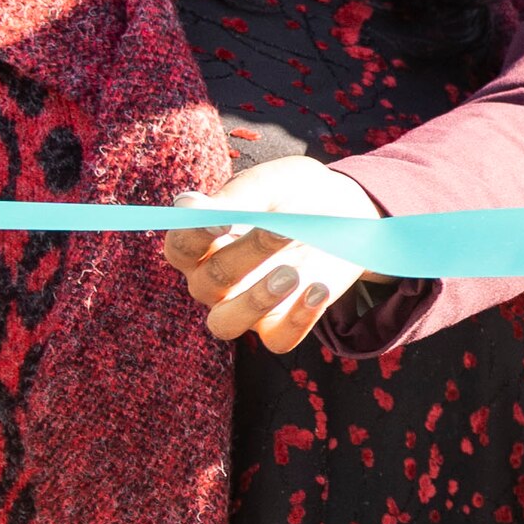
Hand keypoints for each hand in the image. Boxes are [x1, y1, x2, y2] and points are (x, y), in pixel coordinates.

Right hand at [155, 156, 385, 352]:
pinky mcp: (278, 325)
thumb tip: (187, 206)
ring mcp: (243, 306)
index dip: (195, 235)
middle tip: (282, 231)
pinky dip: (298, 320)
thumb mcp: (272, 185)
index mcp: (201, 242)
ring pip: (226, 323)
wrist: (343, 214)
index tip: (223, 221)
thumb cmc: (293, 195)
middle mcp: (212, 281)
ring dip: (256, 301)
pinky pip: (278, 339)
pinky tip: (319, 290)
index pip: (181, 246)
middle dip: (247, 254)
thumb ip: (236, 197)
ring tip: (291, 273)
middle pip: (210, 279)